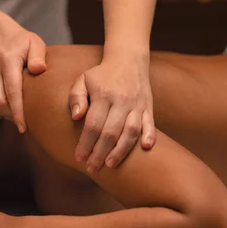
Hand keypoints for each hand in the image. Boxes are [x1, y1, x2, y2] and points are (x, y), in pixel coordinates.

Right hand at [0, 20, 46, 132]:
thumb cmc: (21, 42)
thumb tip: (39, 70)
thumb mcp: (35, 43)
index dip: (17, 112)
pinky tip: (0, 110)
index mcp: (8, 60)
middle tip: (20, 120)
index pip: (12, 91)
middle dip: (9, 115)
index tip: (23, 127)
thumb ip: (38, 56)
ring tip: (11, 115)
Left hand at [69, 52, 155, 171]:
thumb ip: (76, 97)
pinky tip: (145, 149)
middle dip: (100, 153)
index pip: (93, 124)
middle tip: (91, 168)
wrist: (128, 60)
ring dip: (121, 150)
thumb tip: (76, 117)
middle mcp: (122, 101)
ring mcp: (137, 104)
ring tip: (110, 165)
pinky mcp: (148, 107)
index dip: (86, 143)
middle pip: (111, 132)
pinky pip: (150, 123)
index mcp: (103, 95)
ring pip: (131, 131)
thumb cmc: (101, 75)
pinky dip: (149, 136)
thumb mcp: (82, 80)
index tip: (79, 158)